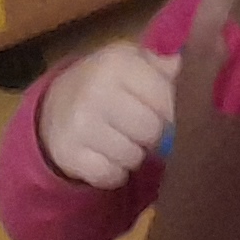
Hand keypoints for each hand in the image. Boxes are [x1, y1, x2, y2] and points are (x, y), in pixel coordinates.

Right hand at [37, 43, 180, 186]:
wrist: (55, 108)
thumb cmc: (106, 84)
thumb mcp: (132, 63)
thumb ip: (162, 66)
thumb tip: (185, 63)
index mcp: (118, 63)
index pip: (166, 98)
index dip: (171, 110)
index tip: (161, 111)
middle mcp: (96, 90)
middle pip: (153, 131)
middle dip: (152, 135)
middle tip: (139, 129)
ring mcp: (80, 124)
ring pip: (134, 157)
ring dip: (133, 156)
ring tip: (121, 141)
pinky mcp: (70, 155)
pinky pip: (112, 176)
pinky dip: (115, 173)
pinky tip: (106, 157)